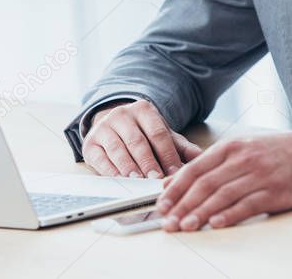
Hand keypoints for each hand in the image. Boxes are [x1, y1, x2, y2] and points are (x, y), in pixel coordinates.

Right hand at [82, 99, 202, 177]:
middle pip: (137, 141)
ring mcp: (104, 127)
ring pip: (118, 149)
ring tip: (139, 181)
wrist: (113, 125)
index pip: (158, 133)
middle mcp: (122, 115)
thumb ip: (181, 147)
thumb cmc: (143, 134)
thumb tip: (201, 157)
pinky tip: (120, 181)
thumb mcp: (162, 135)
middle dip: (148, 162)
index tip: (175, 173)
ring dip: (129, 167)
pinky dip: (110, 171)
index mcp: (144, 110)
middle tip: (157, 179)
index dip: (167, 154)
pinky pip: (100, 158)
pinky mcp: (90, 143)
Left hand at [155, 130, 291, 231]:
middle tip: (168, 222)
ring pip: (223, 195)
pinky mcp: (274, 191)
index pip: (195, 169)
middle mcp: (242, 159)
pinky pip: (247, 205)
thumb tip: (171, 181)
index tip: (161, 205)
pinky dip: (229, 215)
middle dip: (183, 205)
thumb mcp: (237, 149)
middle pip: (205, 184)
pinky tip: (216, 223)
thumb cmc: (270, 152)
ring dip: (201, 213)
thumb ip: (205, 165)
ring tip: (186, 226)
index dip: (176, 189)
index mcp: (229, 147)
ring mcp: (258, 175)